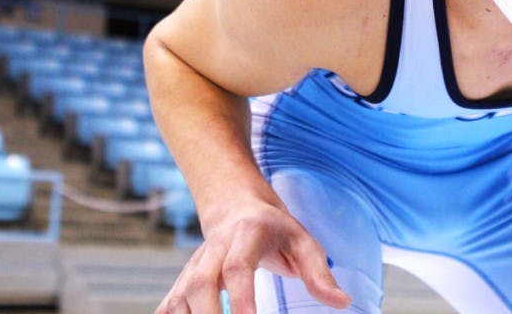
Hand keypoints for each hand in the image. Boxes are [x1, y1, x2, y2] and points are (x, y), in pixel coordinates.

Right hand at [157, 199, 350, 312]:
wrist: (237, 208)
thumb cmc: (276, 230)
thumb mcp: (304, 242)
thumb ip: (318, 273)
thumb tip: (342, 302)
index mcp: (247, 236)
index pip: (238, 267)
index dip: (240, 295)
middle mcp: (214, 249)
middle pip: (200, 283)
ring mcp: (194, 265)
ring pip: (180, 295)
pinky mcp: (184, 280)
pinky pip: (170, 305)